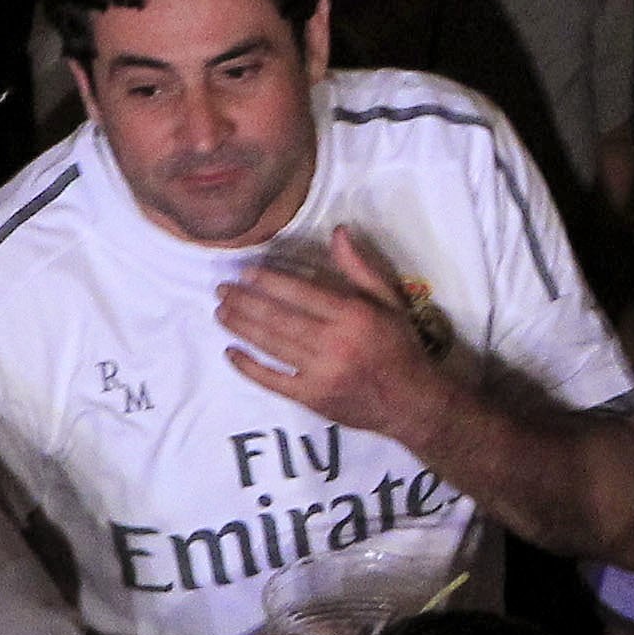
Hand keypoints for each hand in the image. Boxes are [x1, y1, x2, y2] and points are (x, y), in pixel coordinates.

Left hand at [216, 228, 459, 447]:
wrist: (412, 402)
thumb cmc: (400, 347)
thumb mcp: (390, 302)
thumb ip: (361, 268)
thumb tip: (338, 232)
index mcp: (354, 316)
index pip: (302, 293)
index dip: (269, 281)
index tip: (245, 272)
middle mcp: (335, 343)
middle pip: (279, 319)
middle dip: (245, 302)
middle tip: (221, 289)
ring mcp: (321, 373)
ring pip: (271, 345)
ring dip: (241, 327)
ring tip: (221, 312)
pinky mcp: (312, 397)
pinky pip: (272, 380)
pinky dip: (248, 367)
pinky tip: (231, 352)